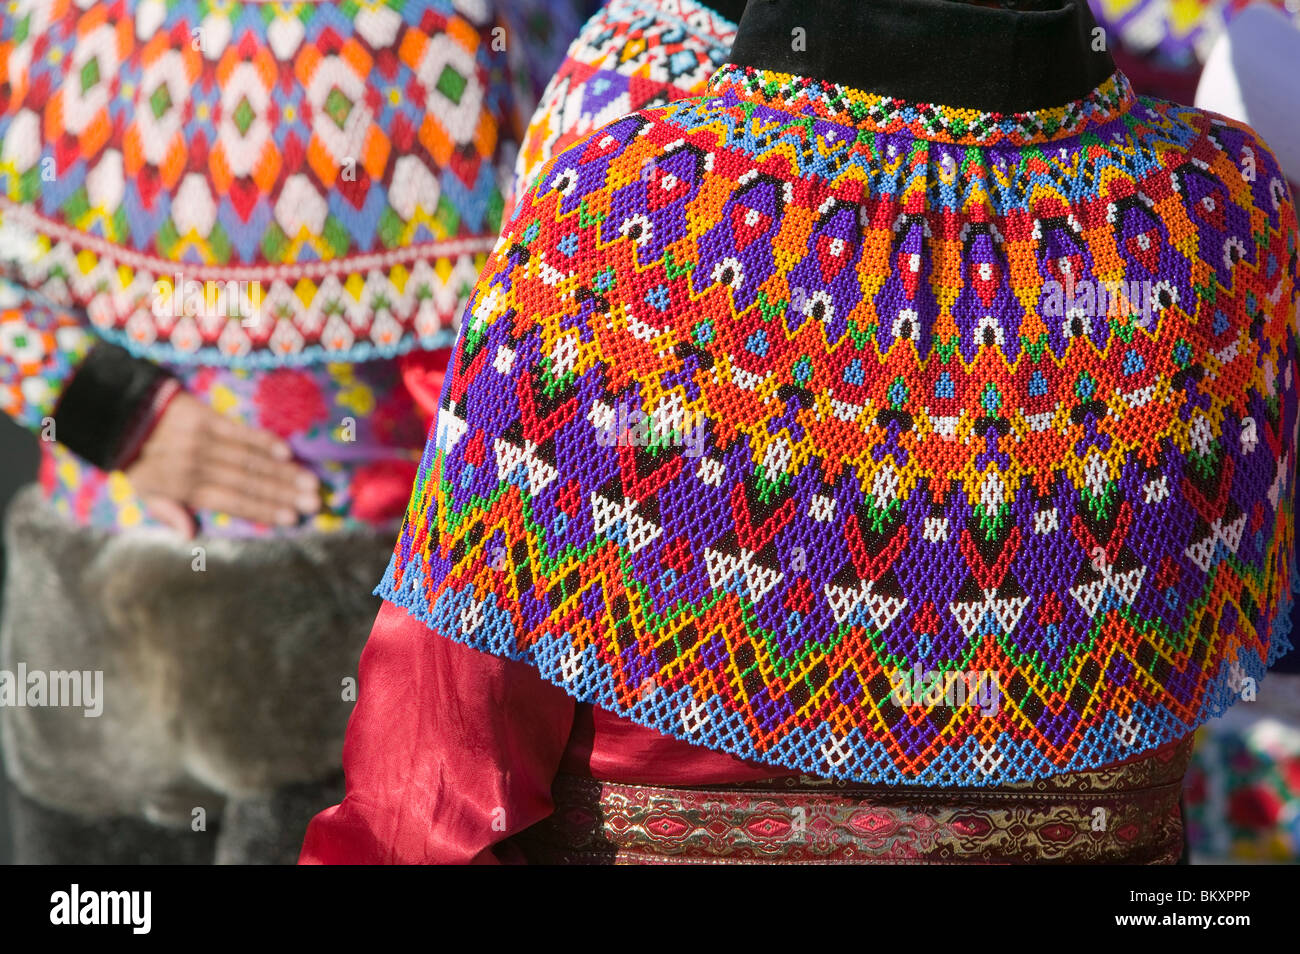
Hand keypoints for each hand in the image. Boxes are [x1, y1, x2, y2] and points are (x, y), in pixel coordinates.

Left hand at [124, 392, 320, 536]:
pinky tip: (286, 452)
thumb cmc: (133, 457)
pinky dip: (263, 441)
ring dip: (283, 471)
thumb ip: (167, 511)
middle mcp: (198, 465)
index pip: (232, 501)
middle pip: (248, 482)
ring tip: (309, 482)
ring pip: (250, 459)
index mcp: (184, 487)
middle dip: (284, 493)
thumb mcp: (141, 491)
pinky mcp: (206, 417)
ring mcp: (203, 440)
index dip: (264, 510)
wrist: (117, 413)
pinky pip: (239, 430)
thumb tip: (190, 535)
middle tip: (313, 502)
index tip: (291, 518)